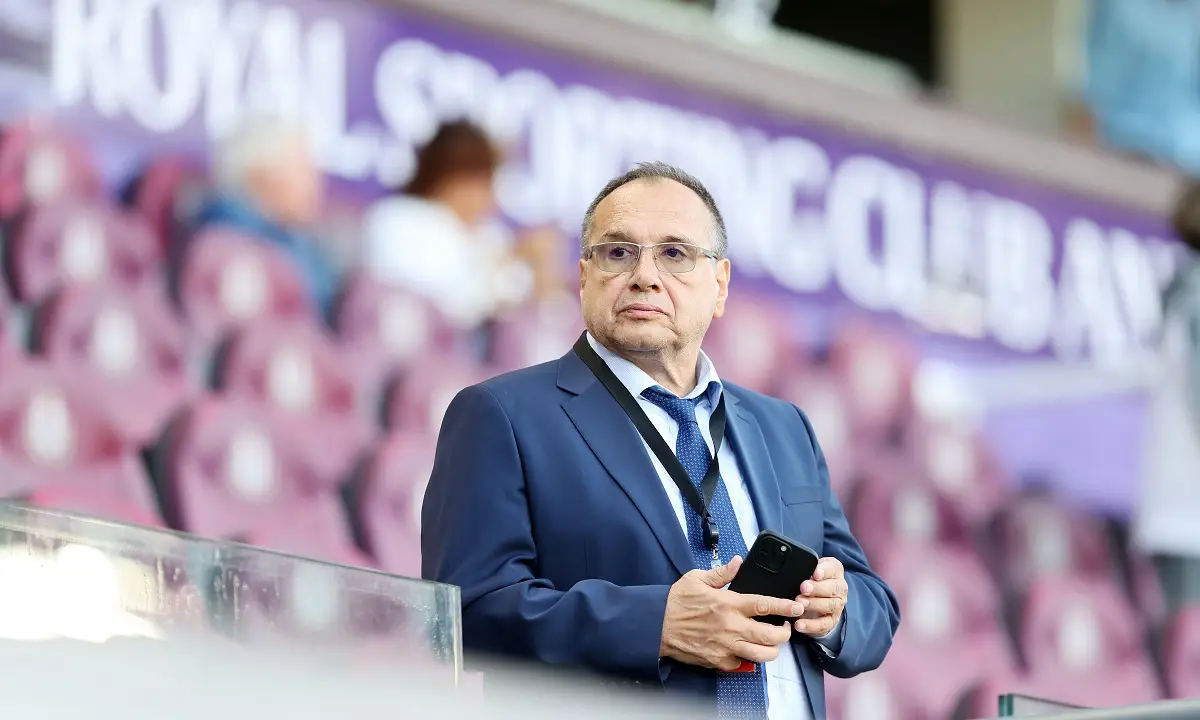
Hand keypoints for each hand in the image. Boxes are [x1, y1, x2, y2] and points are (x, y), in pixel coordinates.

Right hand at [660, 556, 805, 670]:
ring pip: (762, 655)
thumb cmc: (676, 601)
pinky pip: (741, 664)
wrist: (657, 625)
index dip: (785, 607)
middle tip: (784, 628)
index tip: (796, 606)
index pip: (765, 605)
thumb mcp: (697, 578)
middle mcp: (731, 627)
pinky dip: (747, 658)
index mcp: (729, 604)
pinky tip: (745, 649)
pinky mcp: (718, 661)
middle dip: (785, 633)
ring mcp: (725, 646)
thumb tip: (738, 562)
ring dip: (771, 649)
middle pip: (771, 636)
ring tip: (770, 642)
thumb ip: (722, 572)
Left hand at [794, 557, 847, 637]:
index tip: (815, 574)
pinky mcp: (832, 621)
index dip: (824, 571)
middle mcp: (840, 588)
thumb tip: (794, 569)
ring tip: (799, 605)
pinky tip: (799, 624)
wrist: (817, 601)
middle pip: (832, 588)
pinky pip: (824, 624)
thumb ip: (805, 569)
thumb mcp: (809, 570)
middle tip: (803, 588)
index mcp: (835, 571)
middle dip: (817, 588)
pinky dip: (811, 625)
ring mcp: (838, 605)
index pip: (832, 568)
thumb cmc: (811, 581)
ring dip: (814, 605)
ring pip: (829, 605)